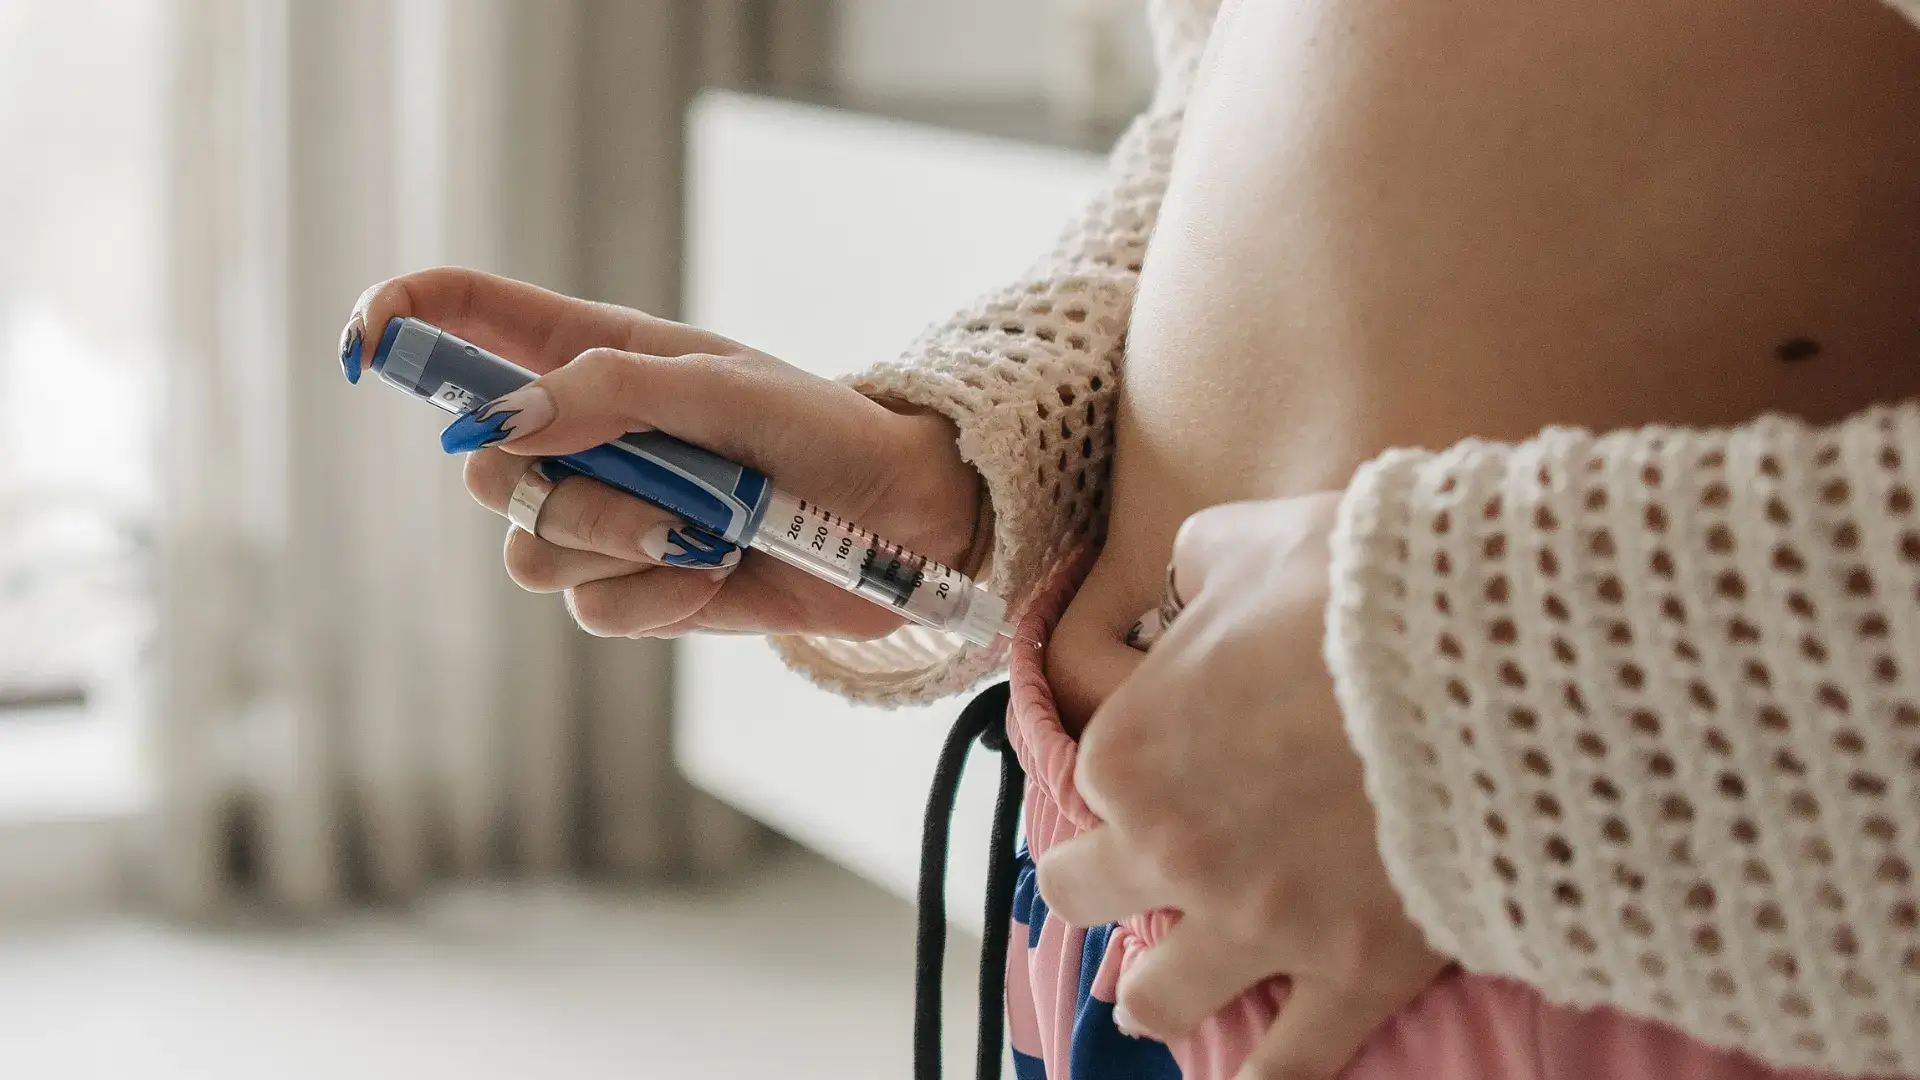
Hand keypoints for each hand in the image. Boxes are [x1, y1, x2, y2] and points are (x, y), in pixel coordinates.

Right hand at [341, 267, 981, 638]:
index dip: (398, 321)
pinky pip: (590, 610)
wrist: (894, 525)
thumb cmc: (819, 431)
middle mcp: (579, 437)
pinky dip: (657, 593)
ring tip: (707, 528)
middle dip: (555, 485)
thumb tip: (501, 419)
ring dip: (620, 543)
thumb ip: (609, 391)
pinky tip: (715, 570)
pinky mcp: (633, 588)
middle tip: (658, 486)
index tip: (366, 348)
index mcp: (592, 356)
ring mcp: (601, 518)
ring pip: (528, 550)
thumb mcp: (723, 388)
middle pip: (476, 466)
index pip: (462, 317)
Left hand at [1035, 492, 1446, 1079]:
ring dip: (1156, 995)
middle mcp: (1171, 850)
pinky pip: (1286, 1065)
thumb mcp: (1247, 543)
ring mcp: (1257, 924)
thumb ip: (1193, 571)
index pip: (1084, 791)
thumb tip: (1187, 585)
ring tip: (1161, 996)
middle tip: (1132, 890)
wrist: (1497, 654)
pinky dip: (1262, 1078)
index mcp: (1130, 751)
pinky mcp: (1350, 975)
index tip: (1149, 783)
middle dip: (1107, 894)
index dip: (1119, 786)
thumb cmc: (1360, 585)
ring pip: (1160, 1001)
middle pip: (1091, 901)